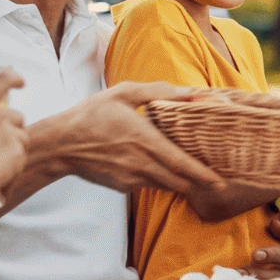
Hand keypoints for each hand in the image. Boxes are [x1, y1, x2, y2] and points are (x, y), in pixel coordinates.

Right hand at [0, 72, 26, 207]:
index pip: (1, 81)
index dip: (13, 78)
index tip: (20, 81)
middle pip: (16, 116)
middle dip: (11, 130)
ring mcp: (9, 131)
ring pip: (22, 136)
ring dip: (14, 147)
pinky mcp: (18, 149)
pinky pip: (23, 154)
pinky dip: (16, 163)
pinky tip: (1, 172)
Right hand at [25, 82, 226, 195]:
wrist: (58, 144)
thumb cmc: (91, 115)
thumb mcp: (122, 93)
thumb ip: (158, 92)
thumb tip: (190, 92)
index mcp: (143, 140)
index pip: (181, 164)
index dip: (203, 175)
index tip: (221, 182)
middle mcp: (140, 164)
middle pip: (179, 181)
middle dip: (200, 183)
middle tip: (217, 181)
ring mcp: (130, 178)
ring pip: (166, 185)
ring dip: (180, 181)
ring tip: (194, 174)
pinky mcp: (122, 187)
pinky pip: (148, 185)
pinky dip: (159, 179)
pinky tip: (160, 168)